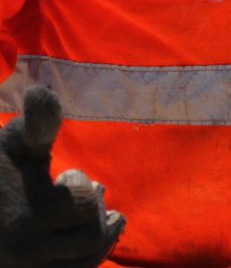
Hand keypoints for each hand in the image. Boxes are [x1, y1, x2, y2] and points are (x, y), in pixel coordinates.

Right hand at [0, 86, 124, 267]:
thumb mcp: (15, 141)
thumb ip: (38, 121)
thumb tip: (41, 91)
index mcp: (30, 215)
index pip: (85, 202)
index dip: (81, 185)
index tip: (67, 175)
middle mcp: (28, 250)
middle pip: (90, 236)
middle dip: (93, 212)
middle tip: (91, 194)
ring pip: (85, 260)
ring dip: (97, 237)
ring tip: (103, 218)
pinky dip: (87, 258)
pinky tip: (94, 237)